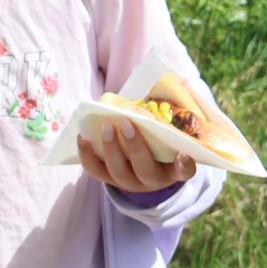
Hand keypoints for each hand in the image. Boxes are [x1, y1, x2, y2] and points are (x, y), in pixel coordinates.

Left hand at [76, 117, 194, 193]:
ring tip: (105, 126)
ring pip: (118, 171)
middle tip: (126, 122)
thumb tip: (175, 84)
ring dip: (110, 148)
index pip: (184, 172)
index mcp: (172, 171)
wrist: (146, 172)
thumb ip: (170, 124)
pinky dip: (87, 155)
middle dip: (134, 146)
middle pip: (144, 169)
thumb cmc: (161, 149)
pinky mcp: (109, 179)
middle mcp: (151, 181)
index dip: (184, 166)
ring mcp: (129, 182)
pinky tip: (83, 137)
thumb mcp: (171, 141)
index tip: (183, 155)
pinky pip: (96, 171)